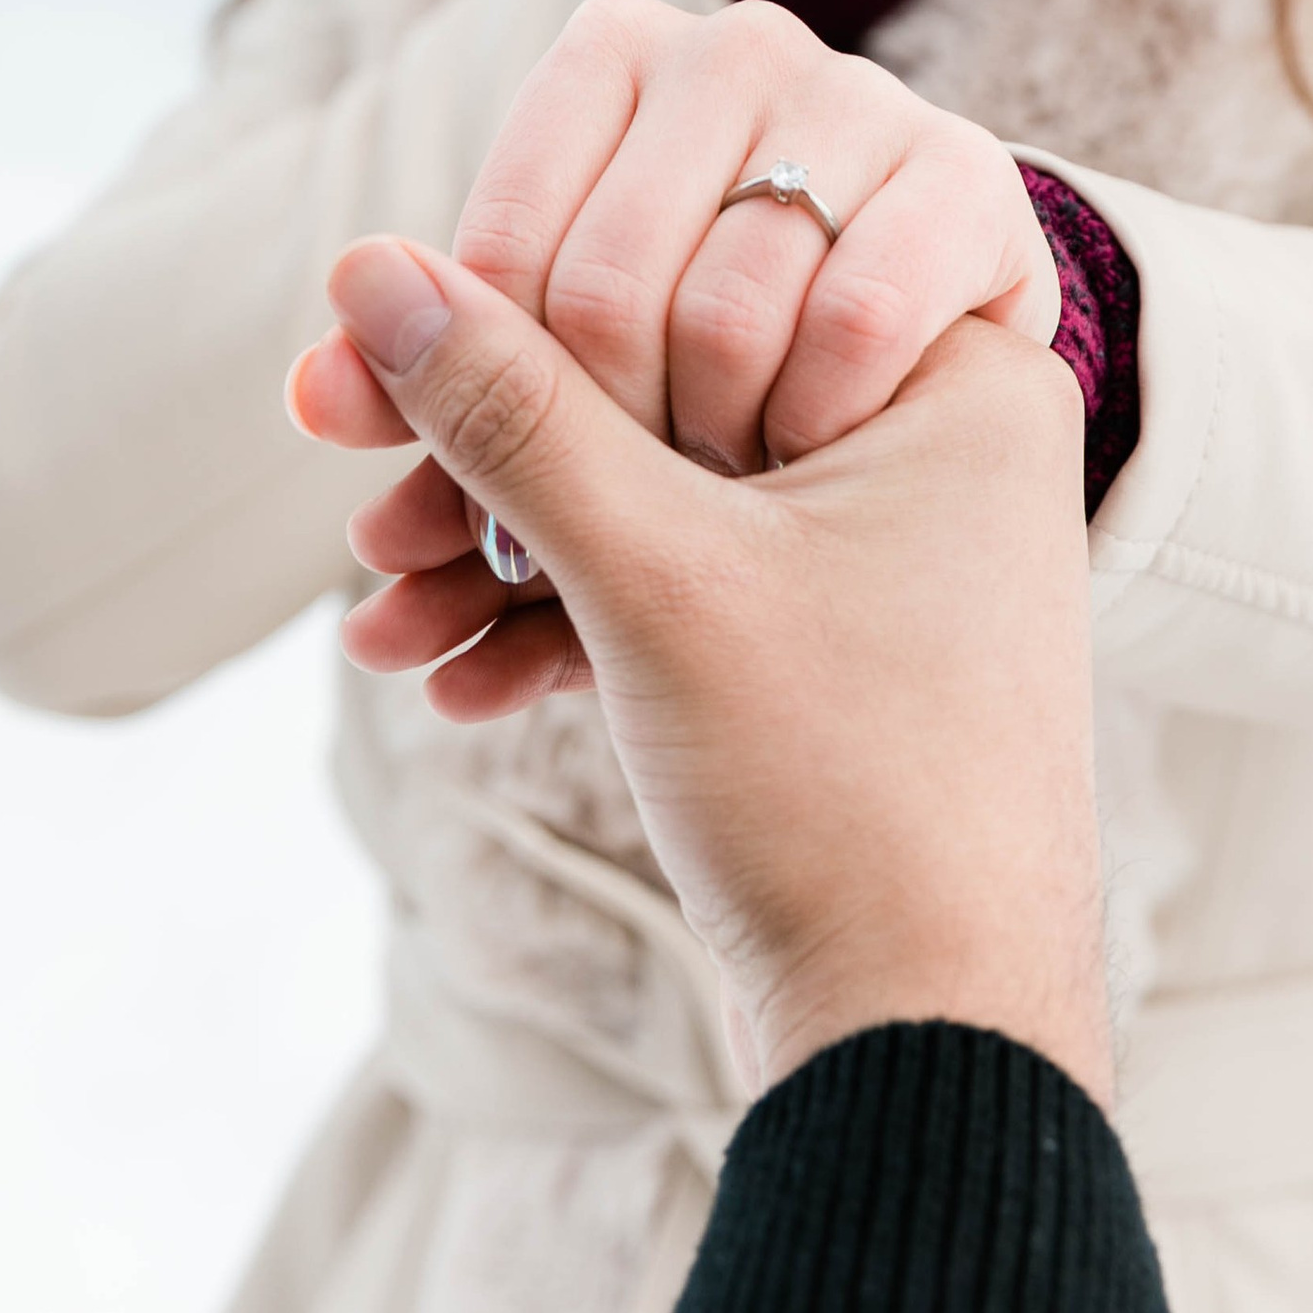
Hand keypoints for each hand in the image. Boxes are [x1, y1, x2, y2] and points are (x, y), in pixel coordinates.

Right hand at [298, 239, 1109, 1105]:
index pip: (704, 271)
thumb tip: (369, 267)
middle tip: (361, 507)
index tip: (387, 371)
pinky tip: (447, 681)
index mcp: (951, 372)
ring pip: (660, 505)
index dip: (528, 324)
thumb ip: (511, 410)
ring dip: (509, 562)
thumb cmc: (844, 788)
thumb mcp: (654, 573)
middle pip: (665, 395)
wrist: (933, 1045)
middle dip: (496, 471)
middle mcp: (934, 442)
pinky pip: (683, 595)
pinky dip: (569, 630)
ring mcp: (888, 555)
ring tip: (381, 622)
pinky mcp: (837, 655)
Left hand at [423, 0, 1061, 473]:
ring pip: (725, 311)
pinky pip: (856, 320)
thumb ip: (432, 398)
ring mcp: (864, 95)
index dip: (502, 406)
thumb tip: (307, 396)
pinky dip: (822, 424)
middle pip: (600, 289)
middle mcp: (737, 41)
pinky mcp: (972, 177)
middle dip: (604, 453)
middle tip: (634, 521)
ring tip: (726, 494)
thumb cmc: (705, 393)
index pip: (497, 259)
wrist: (922, 413)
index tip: (533, 491)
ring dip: (713, 454)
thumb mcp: (555, 403)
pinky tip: (824, 454)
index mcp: (611, 49)